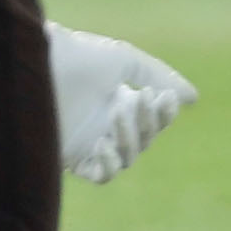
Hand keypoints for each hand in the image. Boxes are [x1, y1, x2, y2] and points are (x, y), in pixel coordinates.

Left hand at [45, 22, 196, 184]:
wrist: (38, 64)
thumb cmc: (77, 55)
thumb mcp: (123, 60)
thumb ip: (158, 76)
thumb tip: (192, 98)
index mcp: (118, 99)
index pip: (153, 119)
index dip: (164, 113)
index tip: (165, 98)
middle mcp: (104, 122)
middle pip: (144, 139)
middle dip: (148, 120)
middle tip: (141, 98)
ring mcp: (89, 141)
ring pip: (128, 157)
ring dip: (130, 137)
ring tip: (117, 113)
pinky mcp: (71, 156)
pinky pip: (102, 175)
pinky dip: (110, 164)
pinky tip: (102, 144)